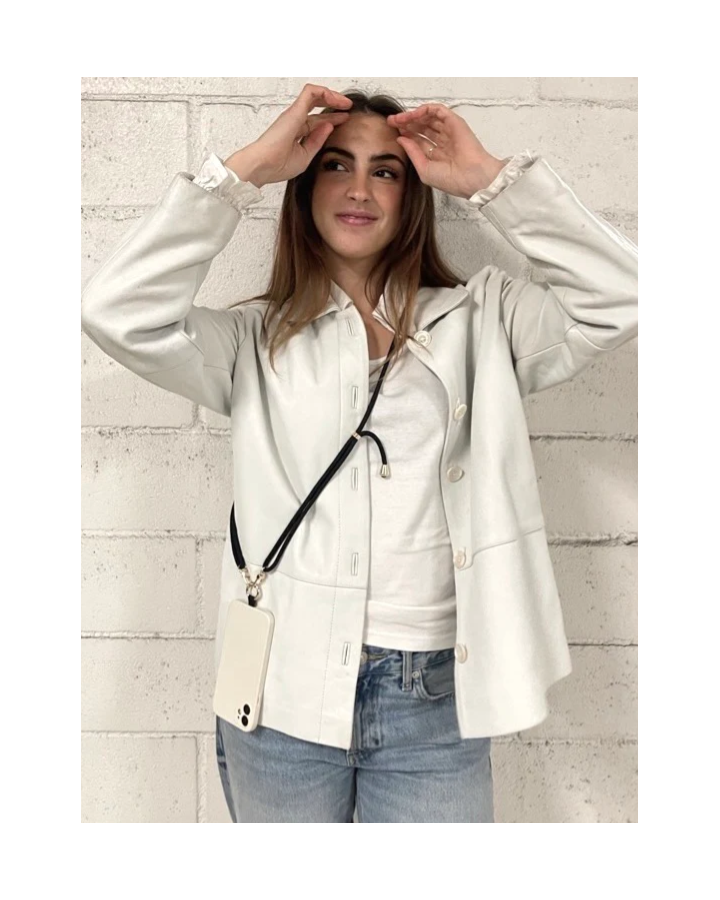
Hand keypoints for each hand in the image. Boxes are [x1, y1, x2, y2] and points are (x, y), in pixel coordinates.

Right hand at [224, 84, 352, 186]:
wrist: (262, 166)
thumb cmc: (277, 165)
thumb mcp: (306, 156)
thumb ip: (317, 141)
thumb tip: (329, 126)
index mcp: (296, 133)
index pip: (316, 121)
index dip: (332, 119)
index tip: (345, 120)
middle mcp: (294, 121)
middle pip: (316, 107)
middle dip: (333, 105)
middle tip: (348, 108)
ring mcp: (294, 114)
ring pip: (314, 95)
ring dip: (331, 96)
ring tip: (346, 102)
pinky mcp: (294, 110)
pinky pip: (311, 92)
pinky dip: (325, 92)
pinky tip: (336, 99)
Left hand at [386, 104, 507, 199]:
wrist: (471, 178)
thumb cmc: (452, 179)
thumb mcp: (424, 169)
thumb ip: (412, 152)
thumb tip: (401, 138)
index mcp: (437, 154)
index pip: (418, 139)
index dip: (405, 133)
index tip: (392, 131)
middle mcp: (443, 141)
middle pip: (421, 126)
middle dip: (406, 123)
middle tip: (392, 121)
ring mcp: (449, 131)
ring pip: (428, 117)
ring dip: (412, 116)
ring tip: (399, 118)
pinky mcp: (455, 122)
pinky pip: (438, 110)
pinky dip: (425, 110)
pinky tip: (413, 114)